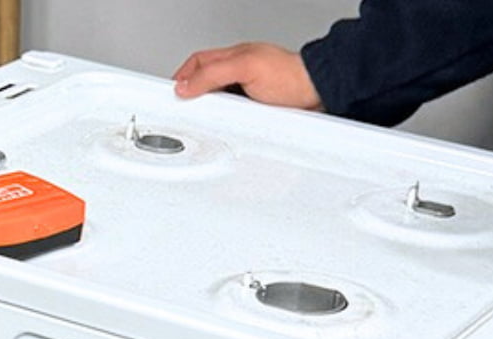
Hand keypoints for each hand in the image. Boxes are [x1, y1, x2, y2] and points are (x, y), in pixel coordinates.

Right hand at [173, 42, 322, 109]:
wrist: (321, 93)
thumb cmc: (292, 75)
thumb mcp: (246, 68)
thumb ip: (213, 74)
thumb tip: (186, 86)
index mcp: (234, 57)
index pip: (197, 63)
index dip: (182, 77)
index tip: (172, 93)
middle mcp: (240, 74)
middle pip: (206, 84)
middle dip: (194, 97)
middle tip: (185, 110)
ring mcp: (249, 93)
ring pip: (220, 104)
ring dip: (213, 113)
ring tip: (208, 120)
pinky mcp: (258, 111)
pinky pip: (235, 119)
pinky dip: (229, 124)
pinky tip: (229, 127)